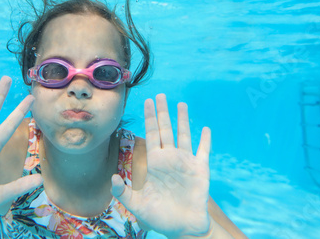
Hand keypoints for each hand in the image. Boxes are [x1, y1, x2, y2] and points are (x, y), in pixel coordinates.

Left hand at [111, 94, 211, 238]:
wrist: (182, 227)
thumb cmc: (159, 217)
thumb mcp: (137, 205)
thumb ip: (123, 192)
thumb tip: (113, 178)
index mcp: (155, 162)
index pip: (151, 135)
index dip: (149, 118)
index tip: (146, 101)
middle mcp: (170, 158)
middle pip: (165, 129)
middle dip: (162, 112)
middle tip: (160, 95)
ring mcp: (186, 162)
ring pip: (184, 135)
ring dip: (183, 120)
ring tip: (181, 104)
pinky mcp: (200, 170)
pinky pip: (203, 152)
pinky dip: (205, 141)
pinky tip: (206, 129)